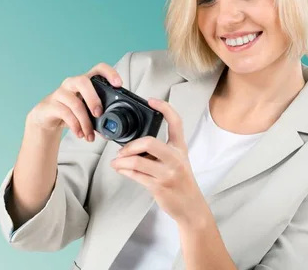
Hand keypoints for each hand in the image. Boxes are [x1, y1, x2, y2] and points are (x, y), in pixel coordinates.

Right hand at [26, 63, 122, 141]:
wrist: (46, 118)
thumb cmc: (69, 111)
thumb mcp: (85, 112)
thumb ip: (97, 117)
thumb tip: (109, 131)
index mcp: (85, 82)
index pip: (98, 69)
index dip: (109, 73)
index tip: (118, 84)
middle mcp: (72, 83)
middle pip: (83, 81)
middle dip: (93, 99)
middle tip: (99, 114)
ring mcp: (60, 93)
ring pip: (75, 103)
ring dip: (85, 122)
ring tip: (89, 135)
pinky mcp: (51, 104)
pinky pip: (65, 113)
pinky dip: (75, 126)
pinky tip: (79, 133)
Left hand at [110, 98, 207, 224]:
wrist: (191, 207)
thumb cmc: (181, 182)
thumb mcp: (177, 161)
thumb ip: (160, 150)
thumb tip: (134, 145)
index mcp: (180, 148)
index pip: (175, 122)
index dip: (164, 108)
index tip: (151, 100)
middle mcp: (175, 158)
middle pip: (149, 142)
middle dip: (130, 146)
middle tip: (122, 150)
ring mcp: (168, 173)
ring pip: (138, 162)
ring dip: (122, 161)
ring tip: (116, 161)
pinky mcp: (159, 186)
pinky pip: (136, 175)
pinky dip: (123, 171)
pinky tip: (120, 169)